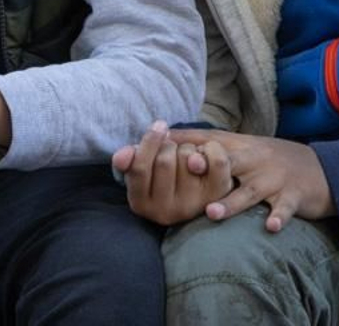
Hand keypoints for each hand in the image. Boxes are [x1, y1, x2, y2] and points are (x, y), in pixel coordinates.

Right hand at [112, 121, 233, 225]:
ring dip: (189, 147)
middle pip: (164, 160)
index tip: (160, 125)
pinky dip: (212, 147)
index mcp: (141, 204)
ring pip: (188, 157)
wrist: (196, 193)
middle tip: (172, 149)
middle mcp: (165, 212)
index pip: (140, 168)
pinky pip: (216, 161)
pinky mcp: (216, 197)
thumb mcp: (141, 170)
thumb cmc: (164, 177)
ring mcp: (191, 207)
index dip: (149, 141)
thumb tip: (122, 155)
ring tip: (187, 157)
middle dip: (169, 145)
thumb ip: (128, 160)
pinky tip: (205, 153)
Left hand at [181, 131, 334, 232]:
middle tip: (186, 167)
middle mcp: (255, 159)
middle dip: (208, 164)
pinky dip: (278, 217)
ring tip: (212, 213)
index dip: (187, 140)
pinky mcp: (294, 195)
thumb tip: (173, 151)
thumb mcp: (245, 151)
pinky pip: (284, 208)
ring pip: (250, 190)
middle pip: (228, 161)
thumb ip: (214, 151)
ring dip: (232, 202)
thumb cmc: (272, 163)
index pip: (210, 140)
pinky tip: (270, 227)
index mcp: (241, 147)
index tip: (161, 141)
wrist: (322, 169)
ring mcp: (275, 178)